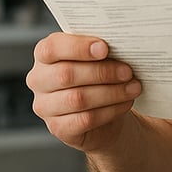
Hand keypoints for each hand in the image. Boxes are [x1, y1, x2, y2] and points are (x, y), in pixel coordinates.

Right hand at [26, 32, 142, 152]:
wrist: (105, 112)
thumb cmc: (100, 77)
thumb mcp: (98, 58)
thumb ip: (100, 49)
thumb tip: (121, 44)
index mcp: (44, 55)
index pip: (51, 48)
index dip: (78, 48)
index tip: (105, 48)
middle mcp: (38, 80)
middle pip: (66, 75)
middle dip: (102, 72)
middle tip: (127, 71)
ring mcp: (45, 106)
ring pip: (77, 99)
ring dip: (111, 92)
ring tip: (133, 88)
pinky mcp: (58, 128)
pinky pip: (85, 119)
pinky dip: (110, 110)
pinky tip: (125, 103)